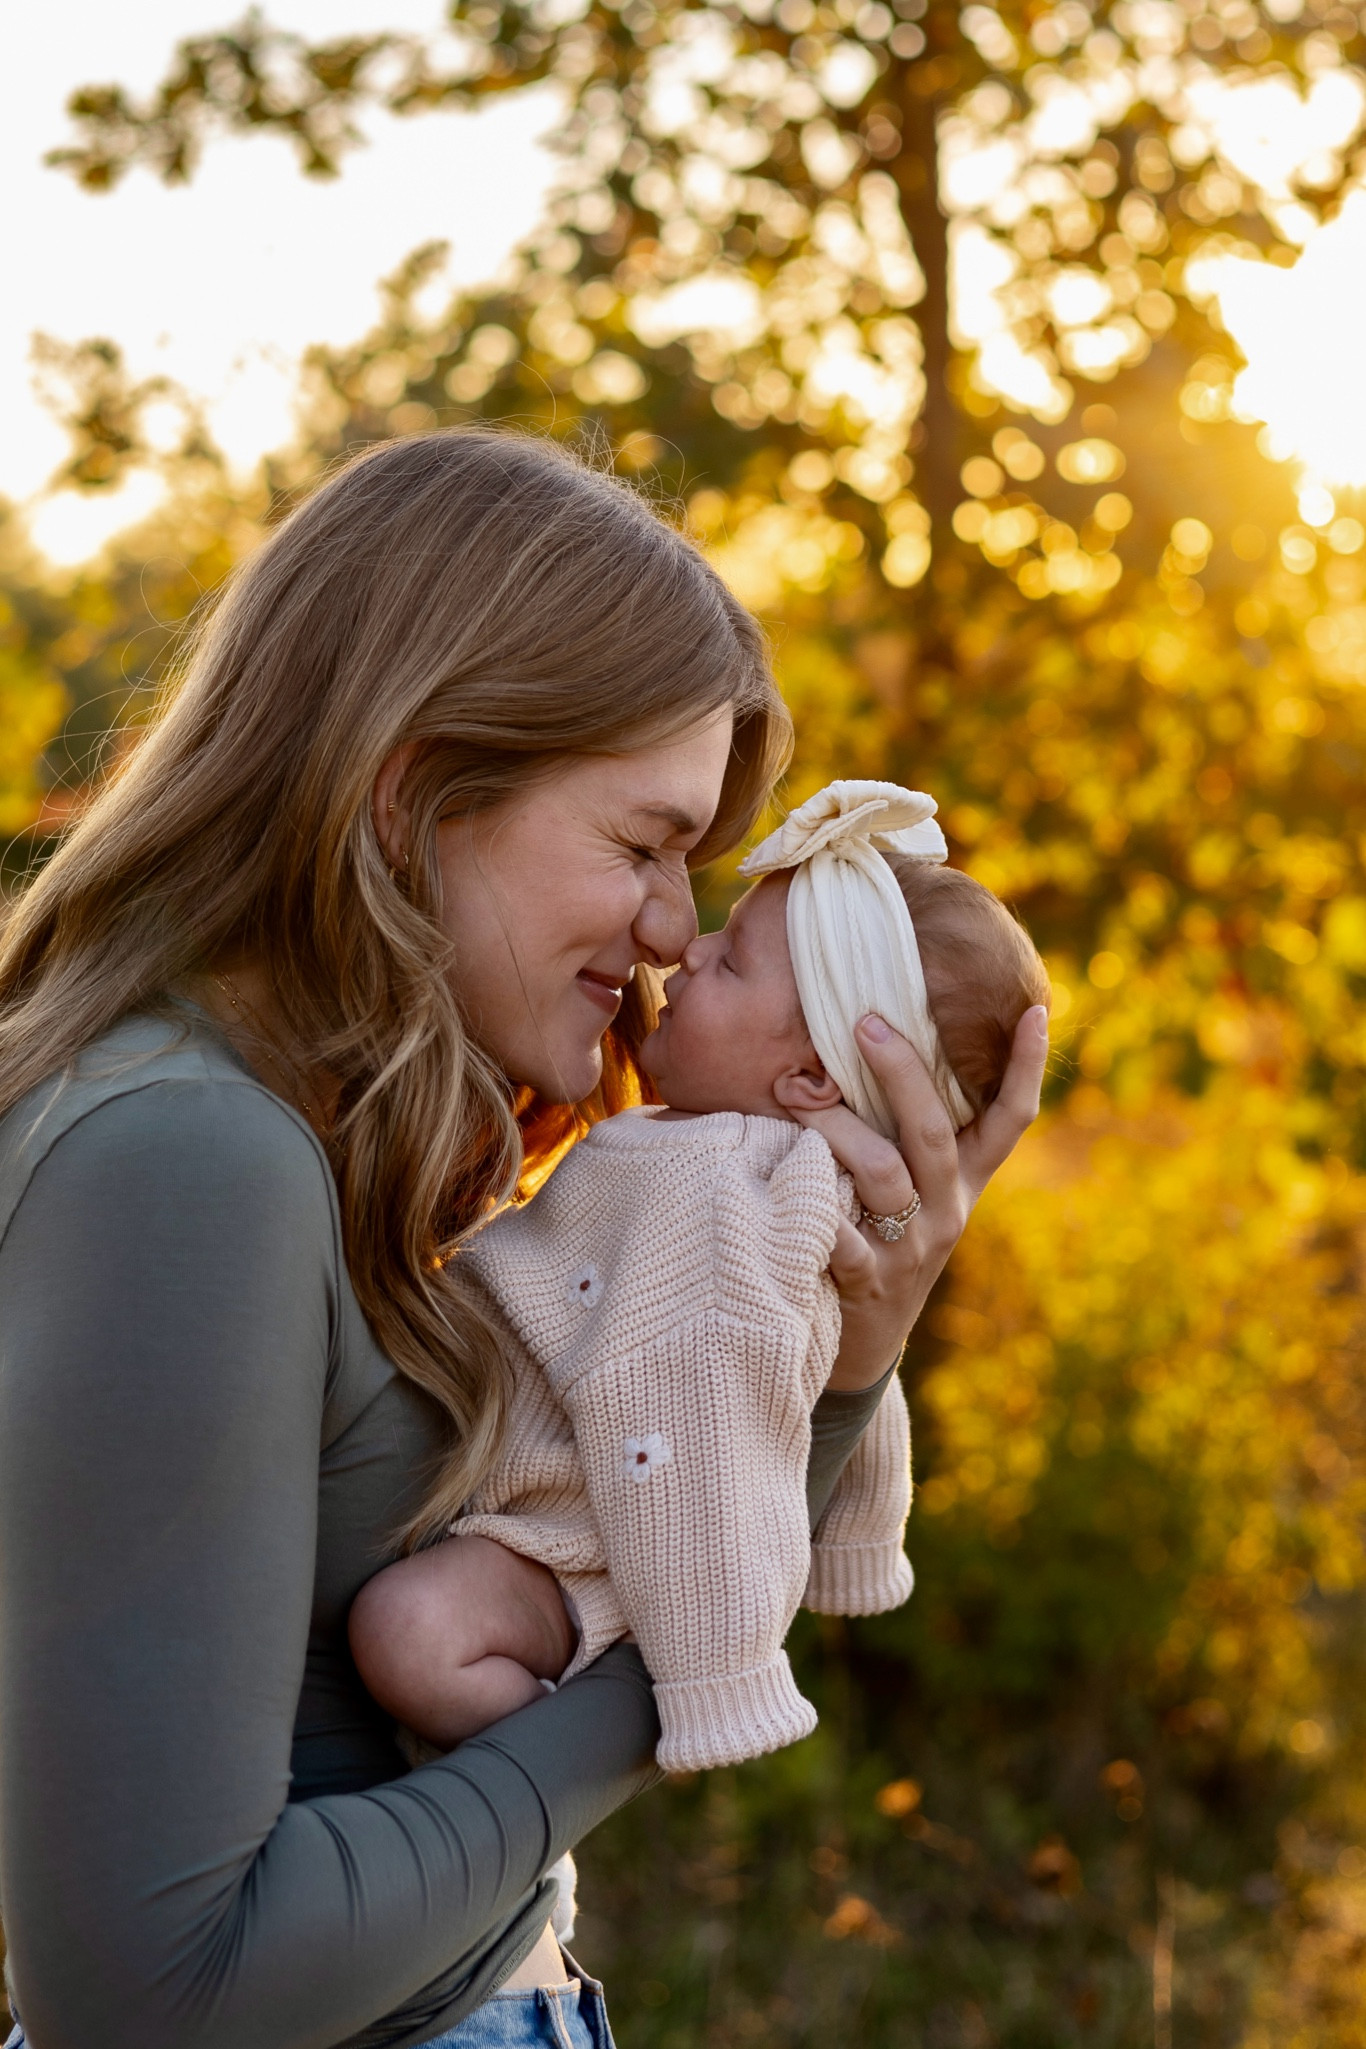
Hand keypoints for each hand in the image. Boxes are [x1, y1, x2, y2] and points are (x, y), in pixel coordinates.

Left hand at [791, 1005, 1048, 1389]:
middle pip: (935, 1130)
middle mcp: (948, 1209)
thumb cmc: (879, 1238)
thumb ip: (904, 1129)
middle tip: (863, 1022)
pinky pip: (839, 1236)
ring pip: (882, 1171)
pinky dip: (810, 1203)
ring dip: (835, 1126)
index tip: (1034, 1008)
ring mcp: (910, 1248)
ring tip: (791, 1092)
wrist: (861, 1343)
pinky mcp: (867, 1282)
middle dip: (901, 1071)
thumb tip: (873, 1034)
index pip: (1011, 1118)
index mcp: (964, 1180)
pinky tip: (781, 1175)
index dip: (1028, 1066)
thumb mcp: (911, 1189)